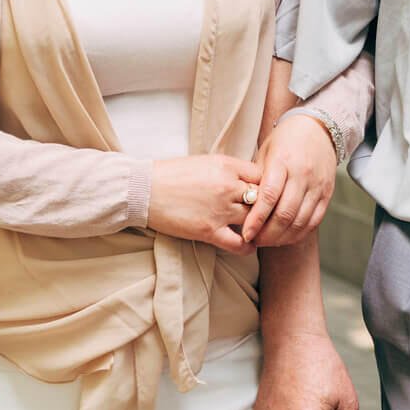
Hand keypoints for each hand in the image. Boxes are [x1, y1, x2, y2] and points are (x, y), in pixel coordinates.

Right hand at [147, 154, 261, 254]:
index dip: (264, 185)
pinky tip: (249, 246)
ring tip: (259, 231)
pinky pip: (239, 243)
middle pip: (262, 197)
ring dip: (258, 226)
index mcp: (226, 165)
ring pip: (254, 220)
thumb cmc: (171, 174)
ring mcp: (220, 209)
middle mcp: (227, 186)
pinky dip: (248, 247)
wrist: (144, 189)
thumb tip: (247, 179)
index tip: (261, 193)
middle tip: (265, 214)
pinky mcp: (209, 230)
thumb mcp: (204, 162)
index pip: (260, 175)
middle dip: (264, 206)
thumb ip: (228, 170)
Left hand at [242, 115, 338, 246]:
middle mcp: (302, 174)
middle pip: (285, 213)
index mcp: (283, 161)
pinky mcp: (327, 193)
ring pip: (300, 221)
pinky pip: (314, 221)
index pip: (269, 196)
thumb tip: (243, 206)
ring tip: (267, 241)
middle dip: (267, 234)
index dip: (256, 219)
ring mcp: (317, 185)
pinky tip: (286, 237)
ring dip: (282, 237)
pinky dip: (299, 233)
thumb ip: (257, 178)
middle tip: (254, 241)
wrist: (318, 128)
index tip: (246, 233)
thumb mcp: (266, 152)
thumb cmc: (286, 140)